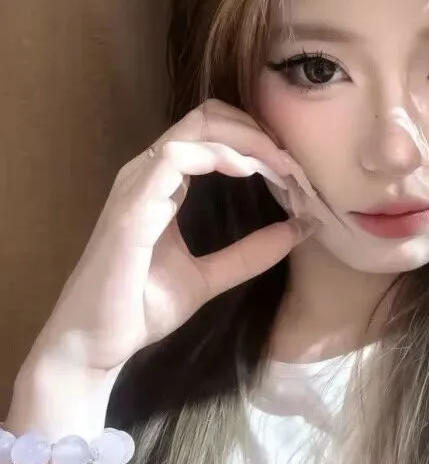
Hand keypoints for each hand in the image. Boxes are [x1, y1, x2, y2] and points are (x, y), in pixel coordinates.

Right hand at [27, 99, 312, 375]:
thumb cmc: (142, 307)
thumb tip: (299, 230)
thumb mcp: (209, 277)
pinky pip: (175, 159)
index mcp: (163, 182)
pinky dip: (217, 156)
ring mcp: (136, 185)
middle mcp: (148, 172)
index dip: (255, 138)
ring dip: (246, 141)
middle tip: (291, 161)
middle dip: (256, 131)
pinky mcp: (131, 207)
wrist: (93, 345)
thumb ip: (250, 253)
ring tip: (280, 166)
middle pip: (207, 118)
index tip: (291, 165)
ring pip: (195, 130)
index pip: (212, 131)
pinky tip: (246, 171)